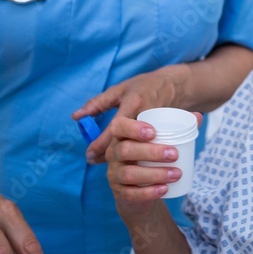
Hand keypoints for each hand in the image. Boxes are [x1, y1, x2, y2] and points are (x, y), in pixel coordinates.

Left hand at [72, 65, 189, 162]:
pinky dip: (143, 159)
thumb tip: (76, 116)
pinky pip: (153, 147)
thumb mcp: (120, 89)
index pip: (116, 127)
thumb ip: (98, 103)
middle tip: (95, 162)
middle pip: (127, 141)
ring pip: (140, 147)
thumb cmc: (144, 86)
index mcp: (134, 102)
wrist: (177, 85)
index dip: (101, 143)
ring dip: (127, 160)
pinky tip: (133, 166)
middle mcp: (145, 114)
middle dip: (110, 155)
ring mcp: (159, 123)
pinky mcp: (168, 130)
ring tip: (111, 168)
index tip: (89, 156)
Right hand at [105, 114, 201, 217]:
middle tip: (174, 154)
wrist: (142, 191)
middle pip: (125, 150)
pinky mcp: (120, 194)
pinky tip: (164, 189)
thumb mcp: (161, 144)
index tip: (154, 132)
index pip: (118, 126)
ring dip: (155, 173)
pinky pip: (131, 194)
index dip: (133, 128)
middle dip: (151, 152)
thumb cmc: (151, 160)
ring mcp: (114, 175)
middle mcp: (113, 155)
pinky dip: (149, 192)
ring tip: (176, 174)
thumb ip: (178, 129)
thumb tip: (198, 117)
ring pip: (129, 173)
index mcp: (121, 137)